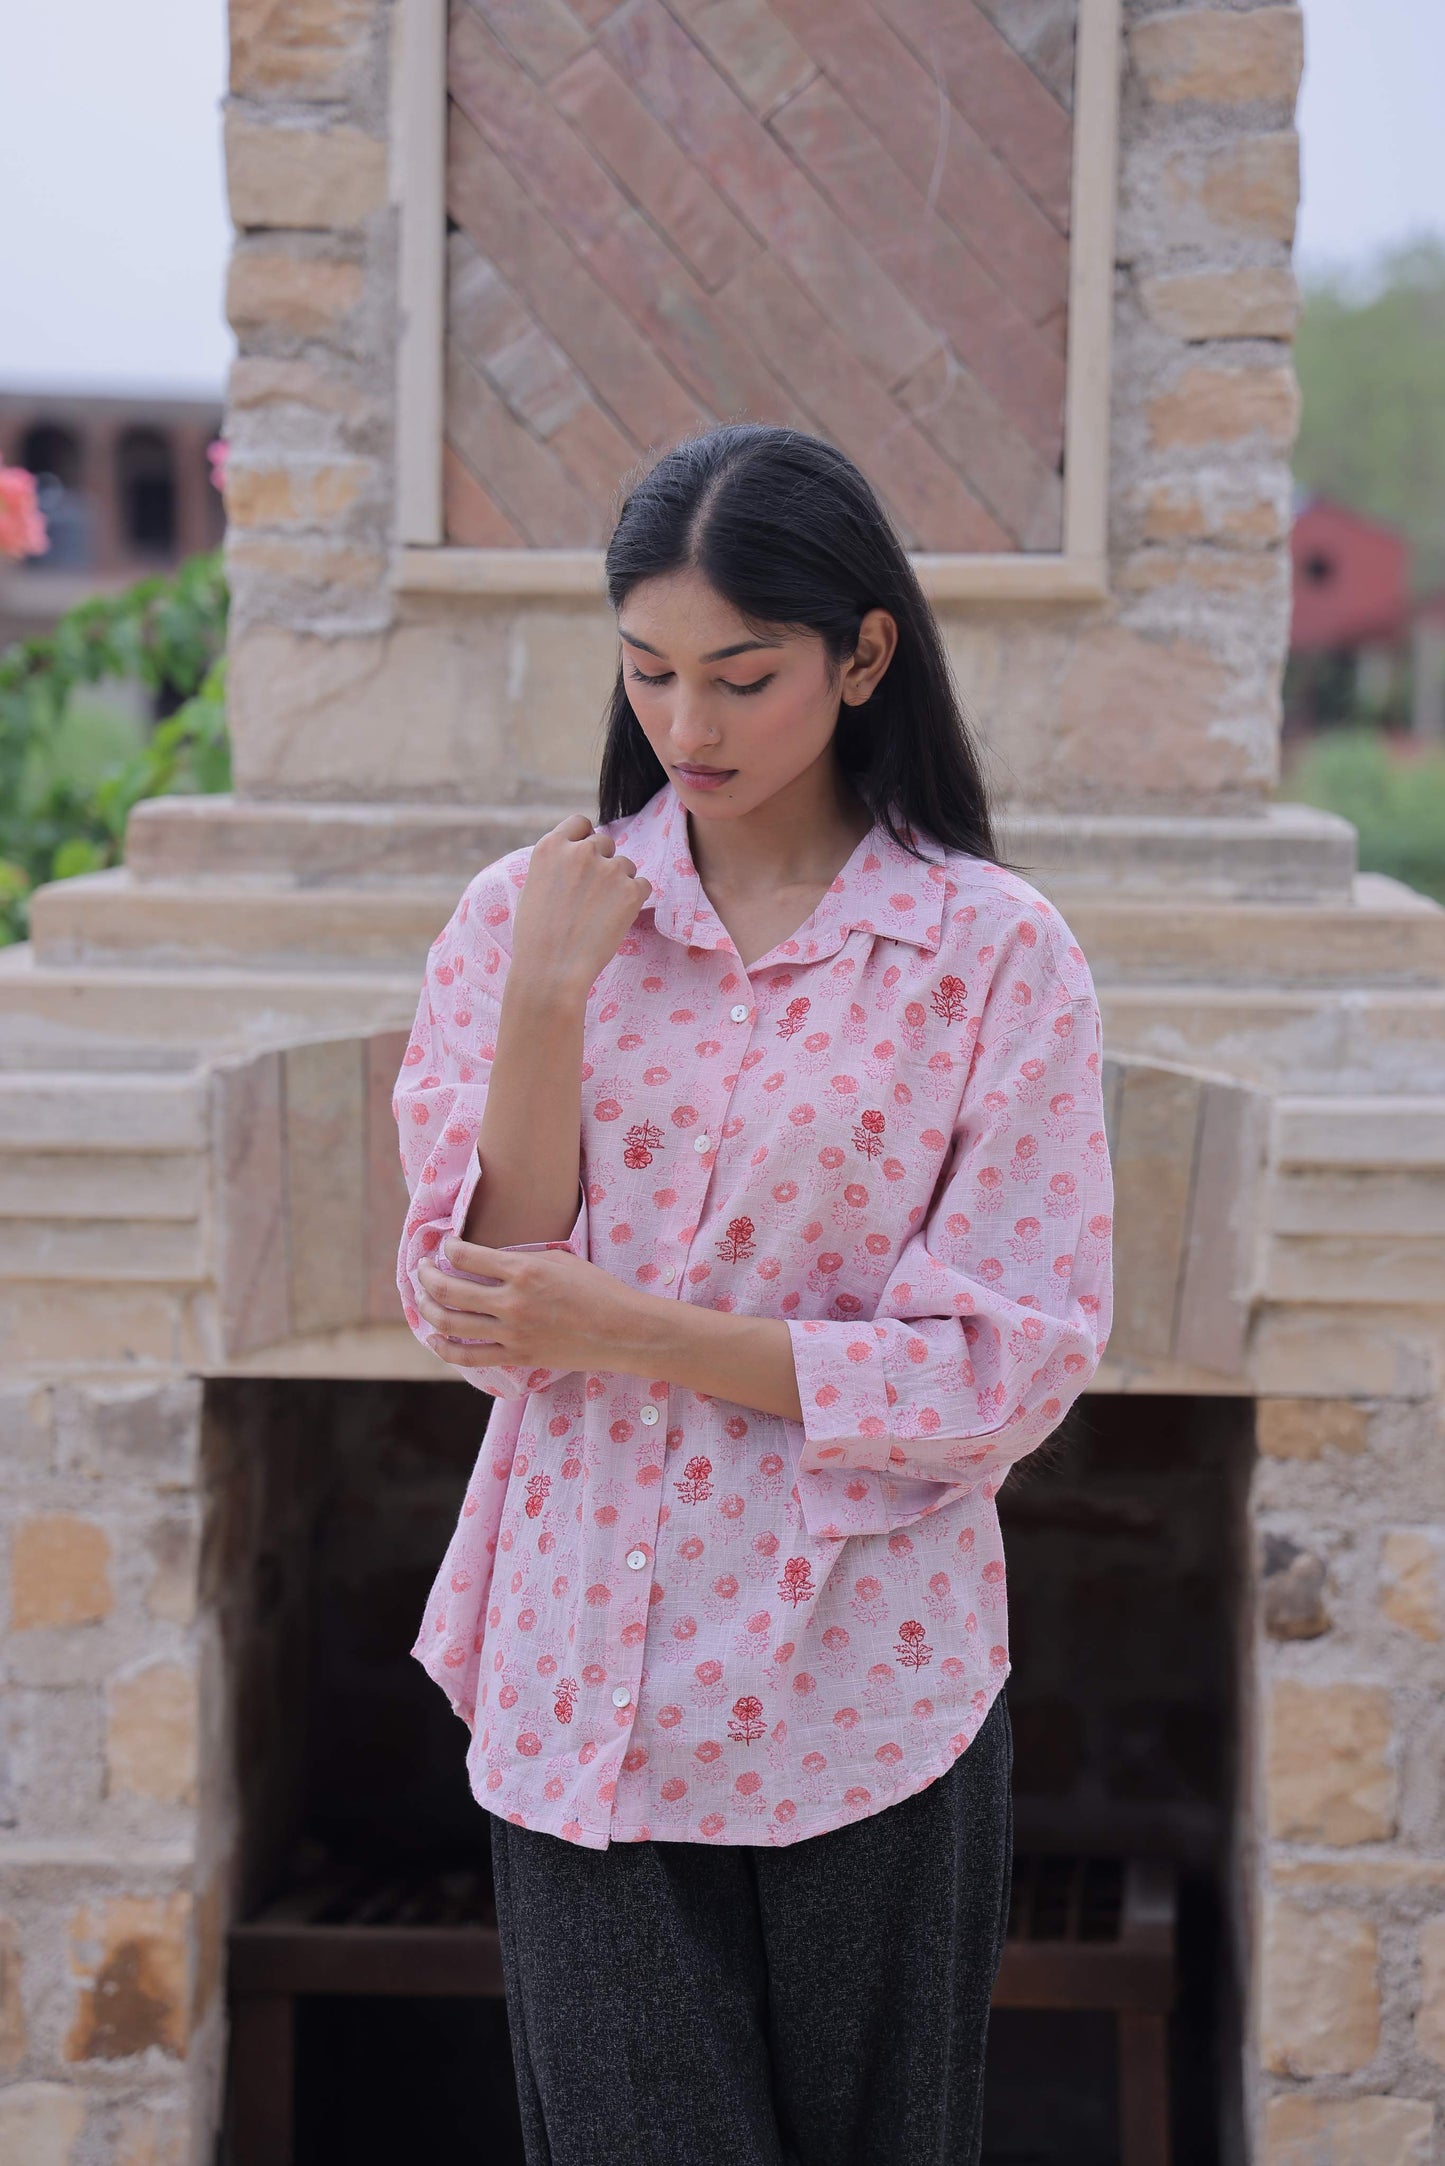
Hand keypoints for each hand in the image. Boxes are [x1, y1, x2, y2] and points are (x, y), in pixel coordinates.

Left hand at [414, 1237, 642, 1375]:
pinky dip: (445, 1347)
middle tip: (421, 1268)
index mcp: (523, 1271)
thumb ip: (520, 1259)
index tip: (445, 1244)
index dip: (448, 1247)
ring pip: (451, 1323)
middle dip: (426, 1275)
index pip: (466, 1255)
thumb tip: (488, 1259)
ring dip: (428, 1308)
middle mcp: (512, 1302)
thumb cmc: (596, 1289)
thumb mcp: (559, 1260)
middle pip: (449, 1289)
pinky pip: (468, 1356)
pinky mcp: (516, 1356)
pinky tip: (435, 1337)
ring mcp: (512, 1333)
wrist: (621, 1330)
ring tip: (422, 1297)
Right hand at [511, 812, 650, 999]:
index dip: (584, 840)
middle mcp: (581, 850)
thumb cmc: (536, 937)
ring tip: (598, 915)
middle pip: (605, 843)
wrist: (551, 970)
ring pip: (626, 865)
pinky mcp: (630, 891)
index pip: (580, 823)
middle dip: (602, 864)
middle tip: (592, 898)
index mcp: (551, 846)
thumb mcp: (533, 887)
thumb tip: (577, 853)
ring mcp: (608, 869)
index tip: (585, 859)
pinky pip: (642, 886)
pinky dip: (633, 901)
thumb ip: (557, 864)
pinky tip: (614, 921)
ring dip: (619, 884)